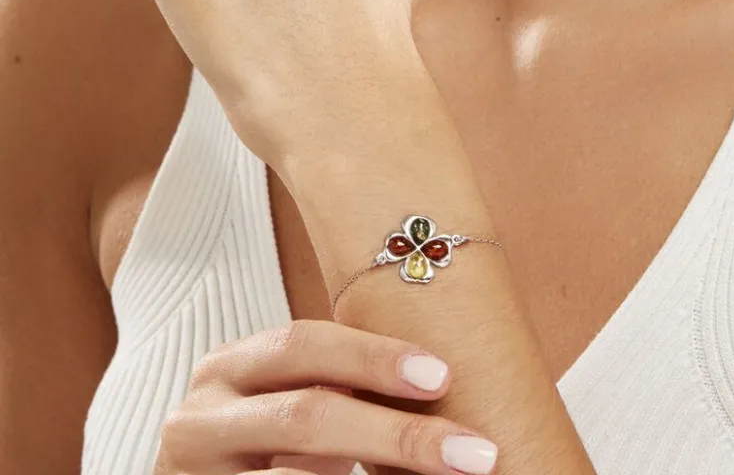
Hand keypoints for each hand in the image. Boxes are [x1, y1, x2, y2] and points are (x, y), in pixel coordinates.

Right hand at [152, 320, 498, 474]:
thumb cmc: (265, 449)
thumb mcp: (290, 408)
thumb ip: (341, 389)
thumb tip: (449, 386)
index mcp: (228, 368)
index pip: (304, 343)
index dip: (373, 356)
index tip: (442, 376)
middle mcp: (200, 418)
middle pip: (305, 414)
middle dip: (396, 433)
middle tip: (471, 452)